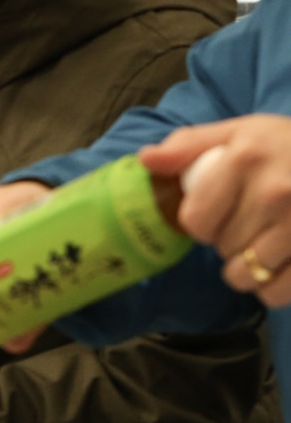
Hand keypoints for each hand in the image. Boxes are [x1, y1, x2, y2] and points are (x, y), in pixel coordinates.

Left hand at [140, 115, 290, 305]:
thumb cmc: (286, 145)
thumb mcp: (240, 131)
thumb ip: (189, 144)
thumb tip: (145, 159)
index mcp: (246, 159)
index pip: (196, 219)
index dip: (200, 224)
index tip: (214, 216)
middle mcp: (275, 192)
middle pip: (222, 246)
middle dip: (225, 242)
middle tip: (245, 226)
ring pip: (247, 273)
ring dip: (245, 269)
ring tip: (258, 248)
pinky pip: (278, 291)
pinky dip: (271, 289)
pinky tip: (277, 268)